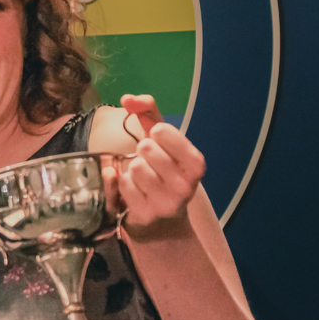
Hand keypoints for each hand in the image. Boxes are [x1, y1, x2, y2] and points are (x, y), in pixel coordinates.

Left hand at [112, 94, 206, 227]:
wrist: (162, 221)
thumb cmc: (162, 171)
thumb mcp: (162, 140)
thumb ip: (147, 111)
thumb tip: (128, 98)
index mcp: (195, 164)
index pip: (162, 130)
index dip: (155, 133)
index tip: (160, 143)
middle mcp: (185, 185)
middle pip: (146, 148)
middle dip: (143, 152)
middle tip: (151, 164)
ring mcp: (165, 202)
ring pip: (134, 166)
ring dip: (132, 168)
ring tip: (143, 178)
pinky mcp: (145, 214)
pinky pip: (123, 183)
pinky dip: (123, 183)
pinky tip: (135, 190)